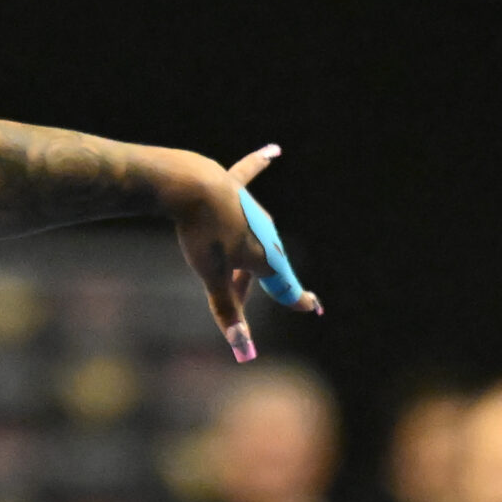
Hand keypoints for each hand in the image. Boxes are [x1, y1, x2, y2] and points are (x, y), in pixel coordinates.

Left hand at [170, 145, 321, 361]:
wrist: (190, 188)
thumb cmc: (201, 233)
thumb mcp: (212, 277)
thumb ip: (227, 311)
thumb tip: (243, 350)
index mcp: (263, 257)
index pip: (285, 285)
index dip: (297, 299)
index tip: (312, 305)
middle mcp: (264, 233)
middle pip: (263, 264)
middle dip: (253, 284)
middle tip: (236, 300)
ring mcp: (250, 208)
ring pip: (254, 233)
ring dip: (246, 250)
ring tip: (234, 263)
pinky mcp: (233, 184)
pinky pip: (249, 173)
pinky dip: (259, 163)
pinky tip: (273, 151)